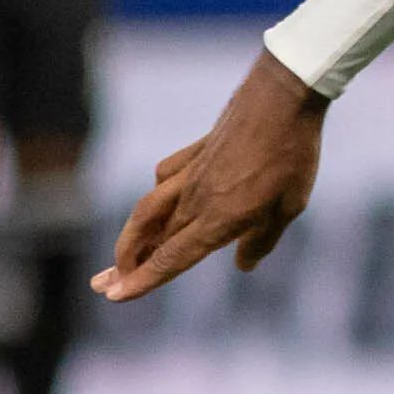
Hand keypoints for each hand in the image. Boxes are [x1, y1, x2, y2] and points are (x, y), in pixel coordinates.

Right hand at [92, 50, 327, 301]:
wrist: (282, 97)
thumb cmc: (293, 154)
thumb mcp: (290, 205)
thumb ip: (263, 239)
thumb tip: (243, 265)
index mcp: (219, 219)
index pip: (171, 258)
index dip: (143, 281)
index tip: (115, 296)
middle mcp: (196, 199)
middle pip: (152, 240)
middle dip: (125, 267)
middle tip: (101, 284)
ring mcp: (190, 173)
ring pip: (147, 211)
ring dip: (130, 237)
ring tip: (119, 256)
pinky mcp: (194, 151)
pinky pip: (164, 178)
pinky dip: (155, 195)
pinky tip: (156, 198)